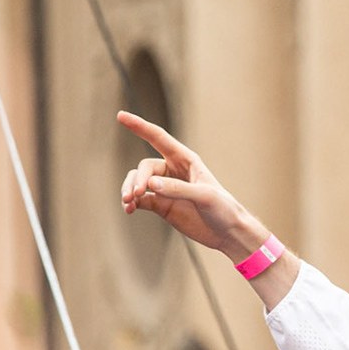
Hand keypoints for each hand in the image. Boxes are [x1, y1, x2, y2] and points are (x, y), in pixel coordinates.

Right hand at [117, 112, 267, 257]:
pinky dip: (132, 203)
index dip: (139, 126)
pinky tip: (129, 210)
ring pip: (138, 182)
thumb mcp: (204, 196)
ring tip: (128, 203)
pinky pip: (140, 200)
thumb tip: (152, 184)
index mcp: (186, 160)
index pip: (158, 138)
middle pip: (145, 168)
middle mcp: (173, 171)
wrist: (228, 233)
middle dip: (138, 180)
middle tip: (136, 194)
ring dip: (130, 190)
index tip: (120, 116)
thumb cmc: (223, 209)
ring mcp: (165, 188)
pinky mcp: (162, 205)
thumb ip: (178, 189)